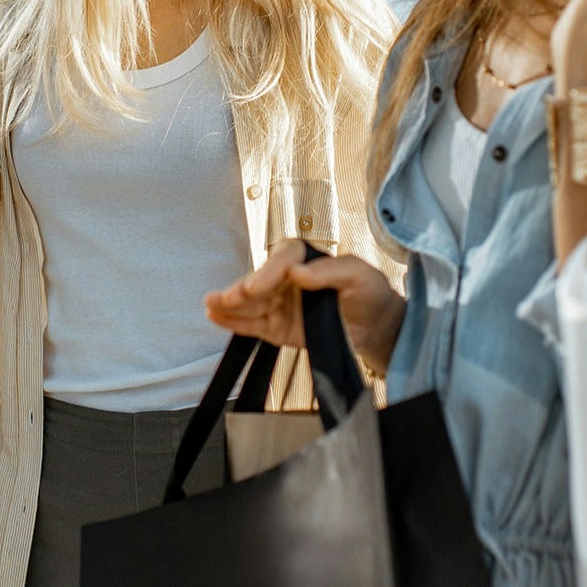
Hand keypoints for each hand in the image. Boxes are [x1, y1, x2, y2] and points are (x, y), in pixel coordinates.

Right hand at [204, 239, 405, 372]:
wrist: (375, 325)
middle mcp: (287, 279)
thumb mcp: (361, 275)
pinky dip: (234, 322)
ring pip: (251, 303)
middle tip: (227, 298)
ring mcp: (280, 303)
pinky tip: (215, 316)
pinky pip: (252, 324)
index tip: (257, 286)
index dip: (267, 272)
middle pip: (259, 281)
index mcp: (305, 259)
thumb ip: (333, 270)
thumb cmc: (369, 293)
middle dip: (241, 290)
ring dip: (229, 304)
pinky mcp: (277, 327)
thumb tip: (298, 272)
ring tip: (211, 305)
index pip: (282, 260)